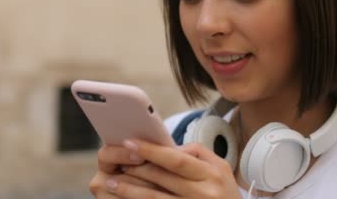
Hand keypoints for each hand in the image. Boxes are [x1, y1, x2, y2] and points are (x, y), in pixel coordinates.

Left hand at [104, 139, 242, 198]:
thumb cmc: (224, 191)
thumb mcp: (220, 168)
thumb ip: (195, 152)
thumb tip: (166, 146)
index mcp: (212, 174)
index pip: (175, 159)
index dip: (150, 150)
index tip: (129, 142)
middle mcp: (203, 193)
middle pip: (162, 178)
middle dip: (136, 169)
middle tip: (117, 162)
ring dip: (130, 191)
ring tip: (112, 183)